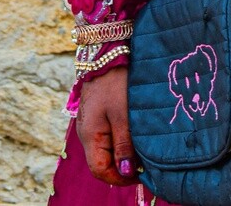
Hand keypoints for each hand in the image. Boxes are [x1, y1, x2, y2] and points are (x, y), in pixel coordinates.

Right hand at [76, 67, 137, 185]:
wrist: (106, 52)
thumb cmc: (115, 82)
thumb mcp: (123, 114)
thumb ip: (124, 145)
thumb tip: (126, 172)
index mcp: (89, 136)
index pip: (99, 170)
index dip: (119, 178)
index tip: (141, 175)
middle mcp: (85, 133)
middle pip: (102, 162)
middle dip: (122, 167)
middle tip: (145, 164)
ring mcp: (90, 123)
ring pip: (105, 149)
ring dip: (122, 153)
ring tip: (142, 150)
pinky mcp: (96, 115)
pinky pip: (107, 136)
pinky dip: (120, 141)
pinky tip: (134, 135)